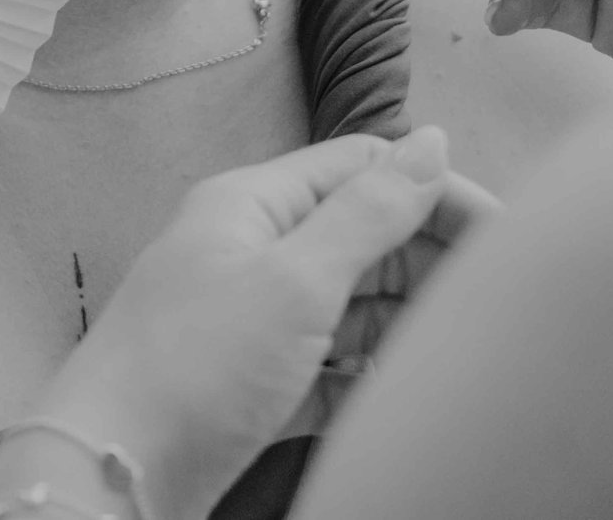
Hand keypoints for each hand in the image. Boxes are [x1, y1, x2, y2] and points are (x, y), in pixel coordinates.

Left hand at [18, 128, 483, 519]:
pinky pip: (329, 368)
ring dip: (404, 324)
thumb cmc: (190, 368)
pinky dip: (368, 377)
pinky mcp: (250, 388)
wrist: (110, 473)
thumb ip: (369, 211)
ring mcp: (249, 322)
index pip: (364, 169)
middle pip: (362, 236)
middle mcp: (249, 251)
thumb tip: (430, 139)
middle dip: (428, 263)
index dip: (436, 192)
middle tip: (493, 306)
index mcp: (252, 205)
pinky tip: (400, 394)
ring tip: (458, 353)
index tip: (502, 237)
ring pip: (351, 306)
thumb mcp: (295, 280)